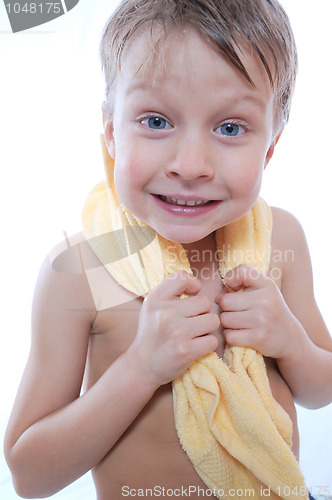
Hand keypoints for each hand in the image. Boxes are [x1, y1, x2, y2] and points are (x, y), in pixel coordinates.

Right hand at [130, 271, 219, 387]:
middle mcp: (165, 313)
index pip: (182, 277)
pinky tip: (195, 346)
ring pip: (213, 320)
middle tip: (191, 322)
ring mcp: (176, 332)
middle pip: (204, 302)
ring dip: (207, 328)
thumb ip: (170, 292)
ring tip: (194, 334)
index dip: (193, 284)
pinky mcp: (186, 351)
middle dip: (202, 312)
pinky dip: (207, 345)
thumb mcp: (152, 306)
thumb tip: (197, 286)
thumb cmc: (152, 333)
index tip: (191, 295)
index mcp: (156, 299)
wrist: (142, 365)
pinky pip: (212, 340)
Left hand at [215, 264, 300, 358]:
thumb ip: (239, 287)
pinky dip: (231, 336)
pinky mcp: (258, 338)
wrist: (291, 338)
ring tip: (239, 324)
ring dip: (227, 324)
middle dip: (226, 308)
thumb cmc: (270, 311)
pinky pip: (229, 335)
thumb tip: (217, 299)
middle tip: (237, 312)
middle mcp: (265, 300)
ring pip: (225, 319)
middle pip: (225, 301)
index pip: (241, 271)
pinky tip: (240, 334)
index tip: (236, 289)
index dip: (231, 279)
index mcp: (267, 285)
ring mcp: (262, 320)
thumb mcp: (263, 292)